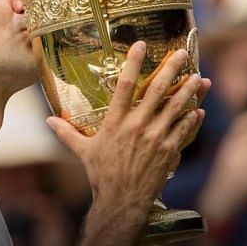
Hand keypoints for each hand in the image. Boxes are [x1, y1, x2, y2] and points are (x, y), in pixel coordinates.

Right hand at [47, 42, 206, 212]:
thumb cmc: (101, 175)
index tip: (142, 45)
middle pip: (157, 90)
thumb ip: (67, 133)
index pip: (124, 85)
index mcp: (115, 122)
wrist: (121, 201)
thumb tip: (48, 121)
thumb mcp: (83, 151)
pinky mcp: (168, 150)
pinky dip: (191, 118)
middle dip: (171, 69)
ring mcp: (155, 137)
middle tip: (181, 54)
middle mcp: (136, 125)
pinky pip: (183, 129)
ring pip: (175, 107)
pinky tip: (197, 109)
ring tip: (197, 77)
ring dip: (188, 90)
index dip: (134, 63)